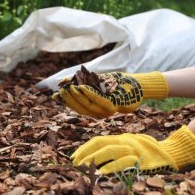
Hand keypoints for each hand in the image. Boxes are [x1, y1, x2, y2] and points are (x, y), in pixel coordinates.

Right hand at [53, 71, 167, 116]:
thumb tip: (63, 82)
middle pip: (82, 108)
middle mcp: (100, 112)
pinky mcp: (115, 105)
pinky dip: (90, 94)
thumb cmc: (116, 84)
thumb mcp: (97, 83)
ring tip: (70, 87)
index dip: (67, 101)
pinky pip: (100, 100)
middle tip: (62, 90)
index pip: (77, 108)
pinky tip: (82, 87)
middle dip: (71, 99)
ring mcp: (108, 110)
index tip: (57, 94)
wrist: (137, 85)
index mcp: (95, 109)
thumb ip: (81, 85)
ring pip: (89, 106)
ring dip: (78, 97)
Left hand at [71, 125, 194, 173]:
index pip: (98, 140)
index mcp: (121, 138)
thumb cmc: (147, 152)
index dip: (84, 148)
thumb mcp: (129, 146)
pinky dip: (111, 167)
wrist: (170, 153)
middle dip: (85, 153)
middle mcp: (125, 141)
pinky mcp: (140, 160)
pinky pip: (123, 162)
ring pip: (109, 151)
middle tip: (75, 163)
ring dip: (94, 159)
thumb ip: (115, 149)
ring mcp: (133, 149)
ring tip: (84, 167)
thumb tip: (94, 156)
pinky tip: (101, 172)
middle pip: (101, 144)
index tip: (74, 157)